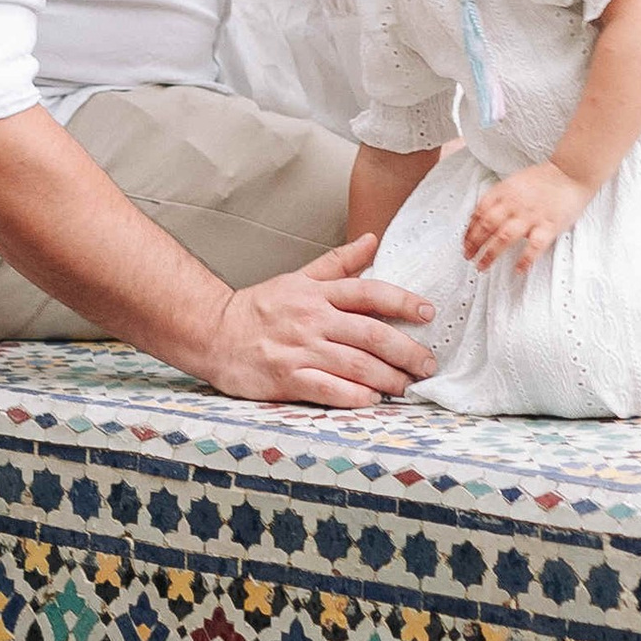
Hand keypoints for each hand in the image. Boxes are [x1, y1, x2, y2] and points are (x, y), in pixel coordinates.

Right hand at [202, 237, 436, 406]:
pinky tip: (372, 399)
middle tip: (427, 364)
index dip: (403, 301)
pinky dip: (355, 396)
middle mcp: (312, 319)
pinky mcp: (287, 378)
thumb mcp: (299, 278)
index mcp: (317, 293)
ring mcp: (300, 349)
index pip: (369, 292)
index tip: (429, 313)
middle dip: (406, 350)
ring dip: (388, 378)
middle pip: (371, 333)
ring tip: (406, 386)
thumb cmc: (259, 308)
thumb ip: (339, 263)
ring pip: (356, 364)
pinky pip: (329, 389)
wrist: (212, 332)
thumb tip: (372, 240)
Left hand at [464, 164, 588, 273]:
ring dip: (490, 254)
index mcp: (505, 191)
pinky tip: (518, 269)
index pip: (479, 211)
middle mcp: (514, 203)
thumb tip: (482, 216)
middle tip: (468, 256)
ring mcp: (531, 215)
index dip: (469, 229)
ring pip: (504, 237)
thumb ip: (499, 198)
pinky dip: (525, 260)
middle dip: (474, 244)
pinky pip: (534, 246)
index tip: (465, 242)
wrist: (571, 172)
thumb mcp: (514, 181)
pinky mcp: (549, 225)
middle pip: (487, 226)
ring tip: (483, 265)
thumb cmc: (544, 179)